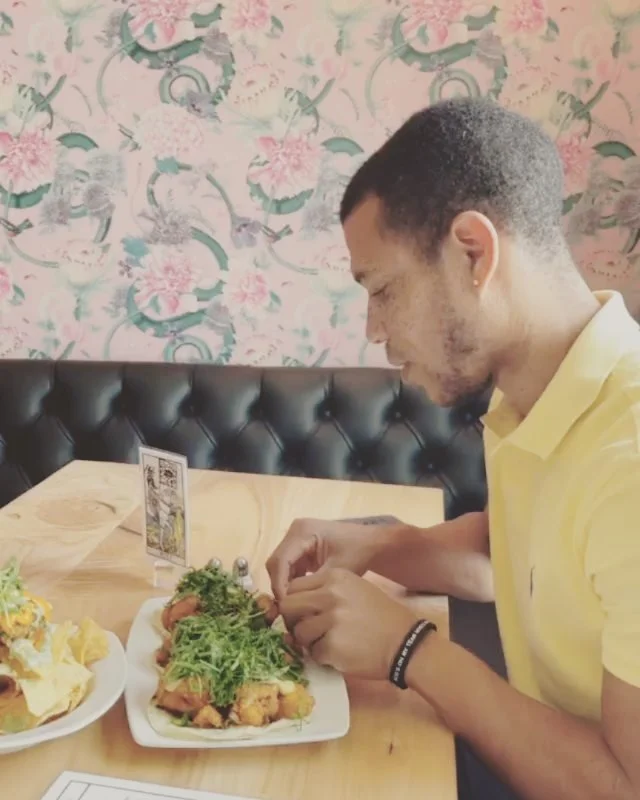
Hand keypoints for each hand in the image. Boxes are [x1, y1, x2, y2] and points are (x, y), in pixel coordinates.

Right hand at [266, 518, 393, 600]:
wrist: (372, 543)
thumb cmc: (358, 552)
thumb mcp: (336, 571)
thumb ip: (312, 586)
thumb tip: (292, 605)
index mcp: (302, 531)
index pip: (280, 561)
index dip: (279, 585)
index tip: (285, 608)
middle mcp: (294, 531)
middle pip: (276, 563)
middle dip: (280, 586)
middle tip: (288, 610)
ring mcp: (296, 538)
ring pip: (280, 566)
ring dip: (285, 585)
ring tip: (293, 607)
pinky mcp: (300, 547)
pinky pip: (289, 566)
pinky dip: (292, 582)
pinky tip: (301, 597)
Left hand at [279, 568, 419, 680]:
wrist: (406, 643)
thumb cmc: (382, 617)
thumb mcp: (355, 590)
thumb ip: (325, 592)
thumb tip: (295, 605)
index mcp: (335, 577)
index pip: (294, 586)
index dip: (296, 603)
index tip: (304, 614)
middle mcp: (330, 594)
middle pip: (288, 606)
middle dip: (294, 621)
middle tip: (307, 631)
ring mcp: (330, 620)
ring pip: (298, 632)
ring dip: (309, 642)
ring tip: (330, 643)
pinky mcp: (332, 645)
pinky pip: (312, 653)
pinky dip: (323, 657)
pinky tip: (341, 653)